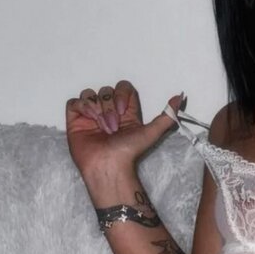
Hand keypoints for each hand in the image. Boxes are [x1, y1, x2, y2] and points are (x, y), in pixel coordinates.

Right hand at [65, 80, 184, 180]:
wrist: (109, 165)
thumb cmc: (128, 152)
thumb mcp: (152, 132)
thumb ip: (167, 116)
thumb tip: (180, 97)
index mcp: (125, 111)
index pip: (123, 88)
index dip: (123, 94)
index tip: (124, 111)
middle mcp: (108, 110)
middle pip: (106, 90)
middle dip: (110, 107)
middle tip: (113, 127)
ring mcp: (91, 115)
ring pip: (90, 94)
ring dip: (96, 108)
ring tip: (100, 127)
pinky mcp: (75, 120)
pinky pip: (74, 102)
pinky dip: (82, 106)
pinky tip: (89, 119)